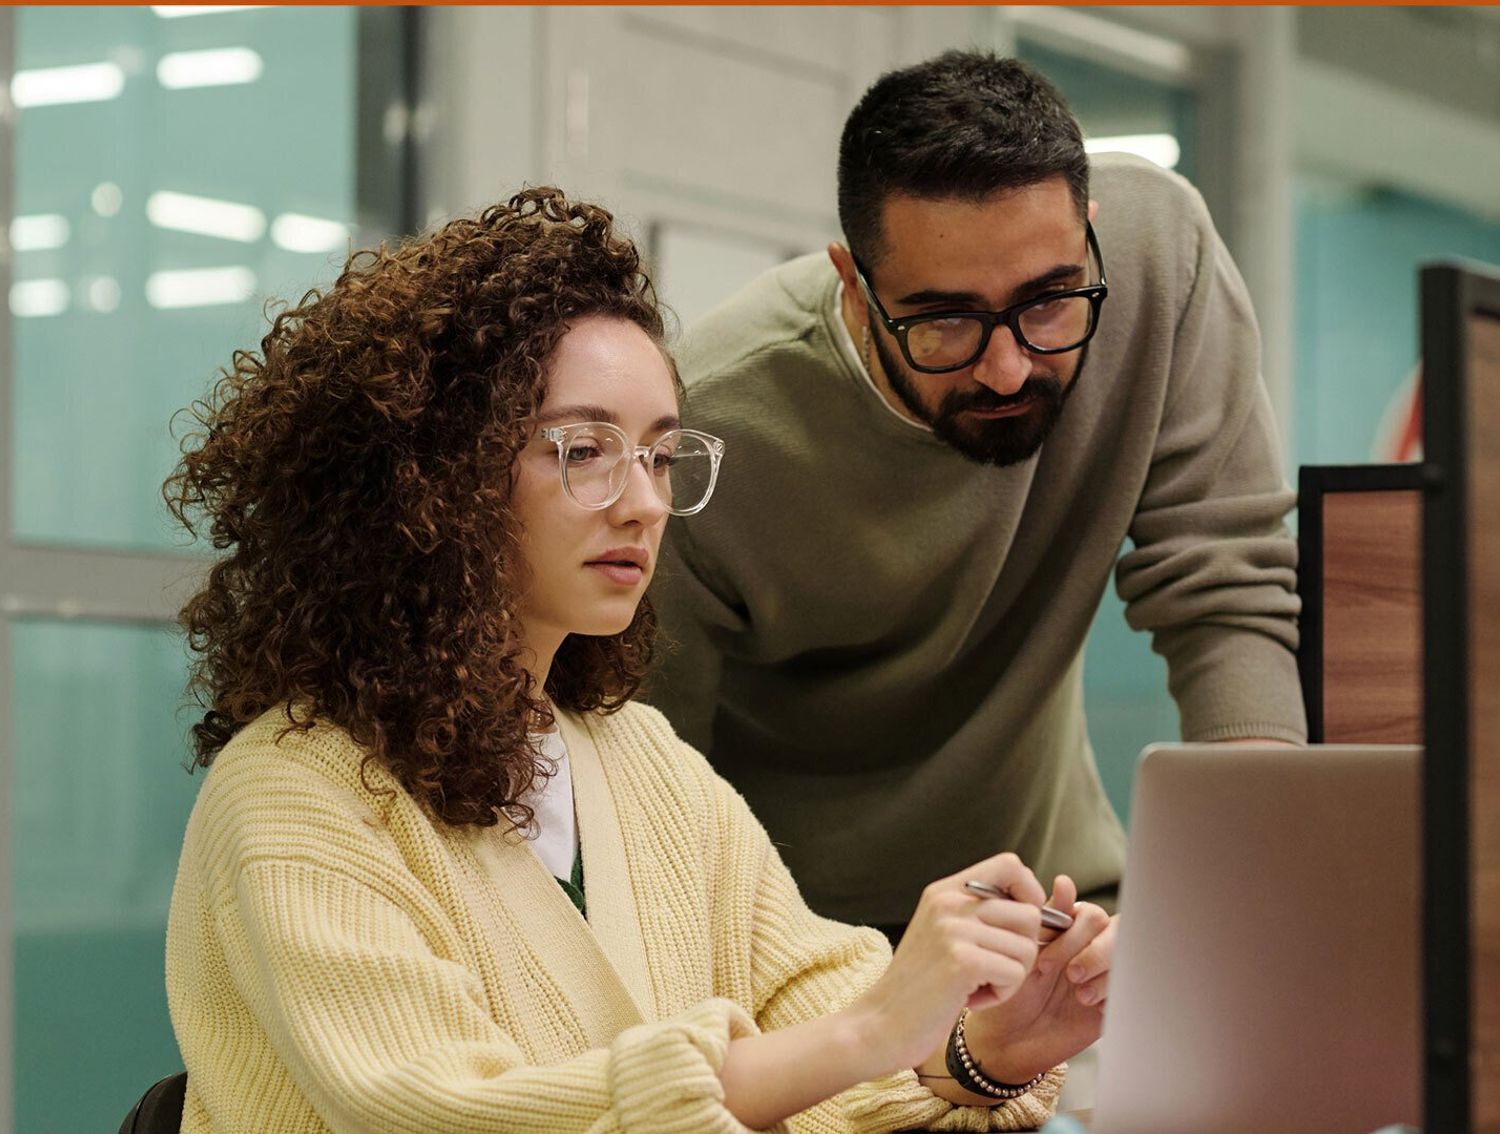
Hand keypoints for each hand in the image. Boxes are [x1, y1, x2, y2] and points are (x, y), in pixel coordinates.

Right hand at [848, 852, 1047, 1075]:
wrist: (880, 1024)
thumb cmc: (919, 986)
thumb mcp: (942, 933)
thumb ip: (977, 913)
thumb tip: (1038, 909)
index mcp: (944, 891)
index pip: (1010, 865)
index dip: (1029, 893)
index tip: (1019, 927)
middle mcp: (948, 902)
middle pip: (1030, 913)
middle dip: (1023, 949)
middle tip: (990, 971)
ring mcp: (954, 929)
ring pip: (1027, 948)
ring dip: (1010, 977)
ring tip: (975, 986)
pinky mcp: (963, 961)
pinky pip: (1016, 973)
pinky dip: (1001, 995)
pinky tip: (970, 999)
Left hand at [958, 874, 1116, 1083]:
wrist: (1007, 1041)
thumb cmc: (1008, 993)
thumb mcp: (1020, 953)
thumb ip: (1045, 918)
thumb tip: (1066, 882)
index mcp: (1065, 934)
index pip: (1090, 914)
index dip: (1074, 929)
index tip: (1048, 953)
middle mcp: (1087, 951)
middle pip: (1115, 929)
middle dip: (1092, 950)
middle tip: (1069, 973)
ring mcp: (1102, 977)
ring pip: (1127, 957)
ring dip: (1104, 973)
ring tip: (1079, 993)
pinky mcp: (1111, 1004)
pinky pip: (1130, 989)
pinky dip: (1113, 994)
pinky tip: (1089, 1006)